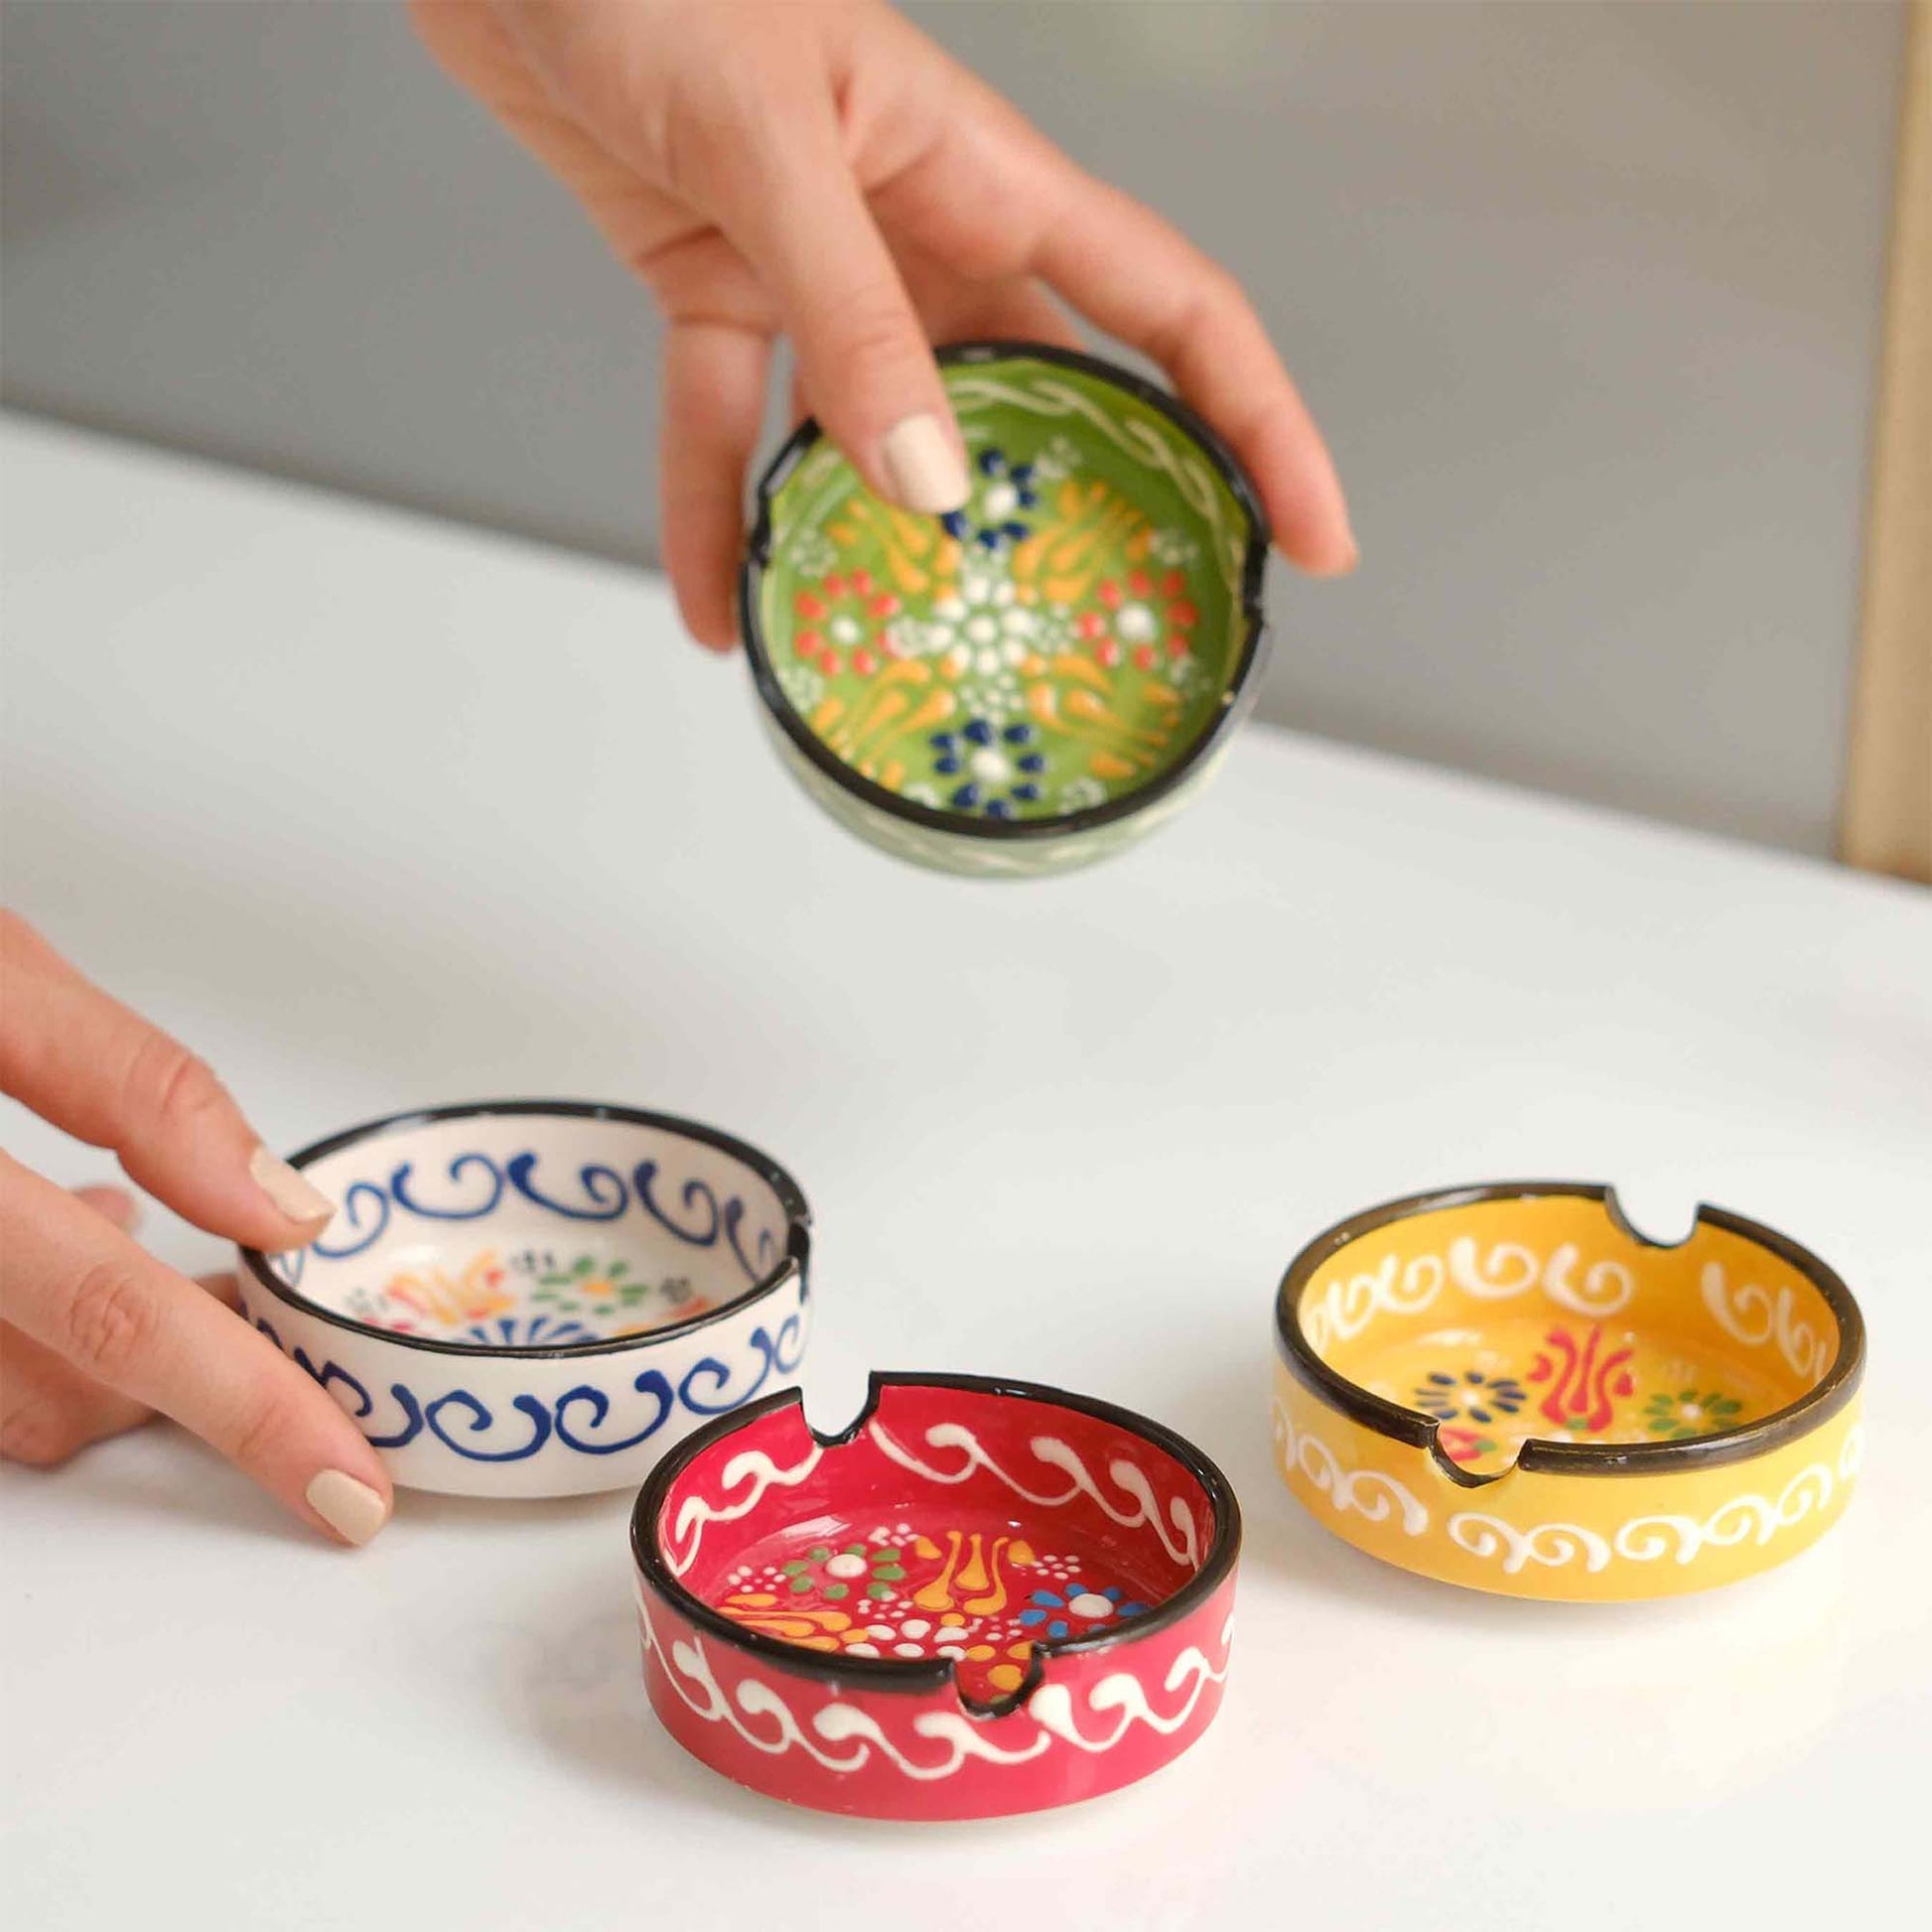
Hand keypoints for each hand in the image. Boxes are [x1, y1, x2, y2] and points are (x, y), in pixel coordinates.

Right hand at [0, 914, 391, 1545]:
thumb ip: (132, 1084)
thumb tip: (279, 1208)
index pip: (108, 1309)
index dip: (243, 1407)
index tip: (342, 1480)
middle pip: (58, 1382)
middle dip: (188, 1372)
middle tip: (251, 1310)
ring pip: (10, 1403)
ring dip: (98, 1347)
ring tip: (114, 1220)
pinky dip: (28, 1338)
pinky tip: (49, 1230)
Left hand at [412, 0, 1354, 649]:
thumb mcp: (768, 141)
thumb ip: (851, 315)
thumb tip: (931, 489)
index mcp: (985, 175)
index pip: (1173, 312)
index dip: (1261, 425)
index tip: (1312, 539)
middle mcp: (920, 231)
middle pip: (1043, 397)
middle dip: (1078, 517)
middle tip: (1100, 640)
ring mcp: (818, 266)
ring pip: (880, 435)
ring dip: (882, 545)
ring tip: (899, 661)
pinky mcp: (712, 280)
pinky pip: (726, 424)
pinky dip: (716, 514)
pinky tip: (713, 614)